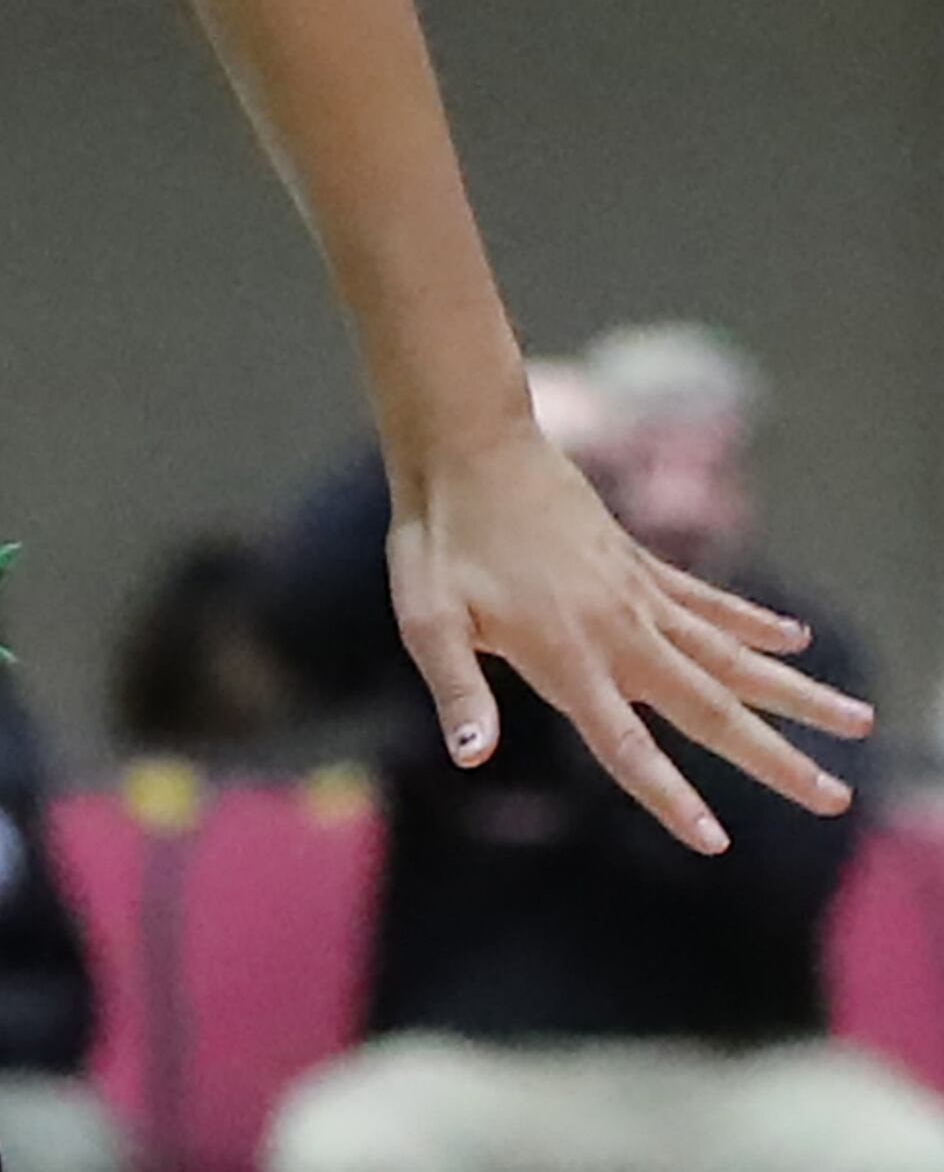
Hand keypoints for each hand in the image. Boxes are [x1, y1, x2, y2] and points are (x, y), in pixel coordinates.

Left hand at [388, 419, 871, 851]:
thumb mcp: (426, 616)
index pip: (626, 743)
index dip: (668, 795)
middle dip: (776, 758)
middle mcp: (619, 631)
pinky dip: (753, 621)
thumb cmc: (439, 537)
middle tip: (838, 798)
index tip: (716, 841)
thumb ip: (456, 689)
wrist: (468, 446)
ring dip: (796, 690)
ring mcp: (637, 594)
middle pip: (711, 707)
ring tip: (860, 720)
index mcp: (566, 656)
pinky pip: (708, 599)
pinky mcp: (639, 561)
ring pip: (733, 655)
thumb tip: (471, 756)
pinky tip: (796, 639)